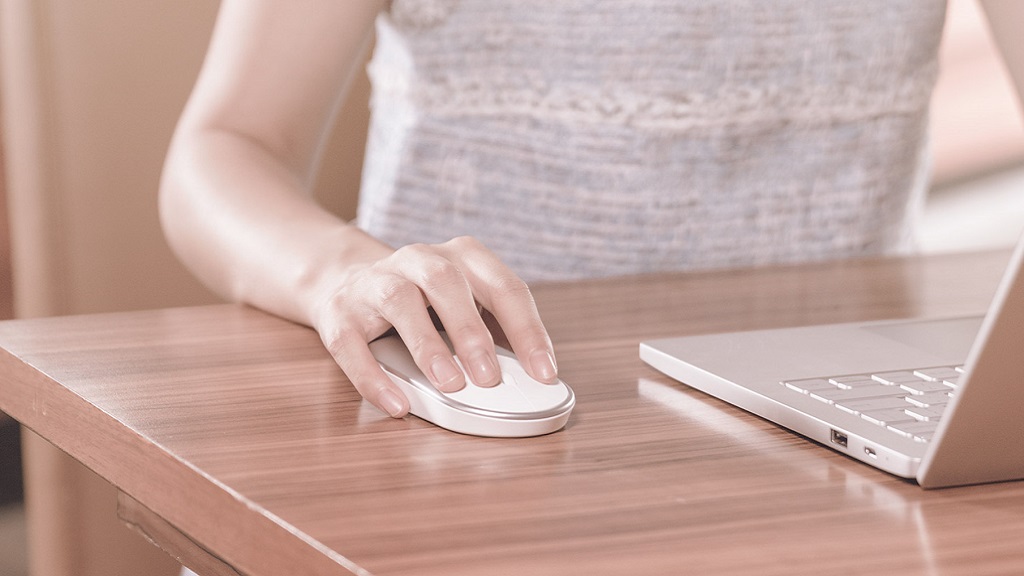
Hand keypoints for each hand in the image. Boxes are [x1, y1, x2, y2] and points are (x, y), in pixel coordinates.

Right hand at [312, 236, 558, 416]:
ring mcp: (375, 281)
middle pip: (447, 282)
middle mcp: (418, 259)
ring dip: (428, 344)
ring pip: (400, 301)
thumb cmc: (422, 300)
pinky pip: (352, 343)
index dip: (527, 330)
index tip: (543, 371)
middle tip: (490, 378)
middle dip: (472, 331)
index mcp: (461, 256)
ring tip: (449, 384)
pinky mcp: (339, 311)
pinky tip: (396, 403)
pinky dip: (374, 376)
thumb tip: (529, 377)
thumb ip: (493, 332)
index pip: (503, 286)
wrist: (345, 280)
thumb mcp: (464, 305)